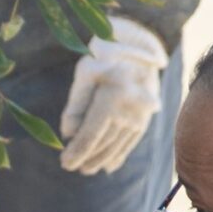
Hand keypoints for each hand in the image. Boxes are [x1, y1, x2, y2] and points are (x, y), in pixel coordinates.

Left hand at [59, 17, 167, 175]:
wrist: (139, 42)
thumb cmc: (104, 52)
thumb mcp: (84, 71)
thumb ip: (76, 104)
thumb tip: (69, 134)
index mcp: (113, 96)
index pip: (92, 133)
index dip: (78, 151)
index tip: (65, 163)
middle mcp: (131, 107)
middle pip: (105, 142)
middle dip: (88, 158)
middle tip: (74, 169)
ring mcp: (142, 112)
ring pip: (119, 143)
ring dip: (103, 158)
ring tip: (89, 169)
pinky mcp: (147, 114)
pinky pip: (132, 140)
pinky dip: (120, 153)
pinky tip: (110, 165)